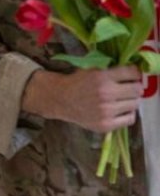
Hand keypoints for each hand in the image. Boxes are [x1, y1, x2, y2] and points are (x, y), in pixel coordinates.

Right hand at [23, 66, 143, 133]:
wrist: (59, 99)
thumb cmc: (77, 82)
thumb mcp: (92, 70)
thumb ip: (112, 71)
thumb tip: (135, 74)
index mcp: (101, 77)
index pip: (133, 73)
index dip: (134, 73)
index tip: (132, 75)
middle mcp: (105, 94)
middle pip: (137, 89)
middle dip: (133, 87)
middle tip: (127, 87)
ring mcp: (106, 111)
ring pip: (135, 104)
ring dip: (130, 100)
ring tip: (121, 99)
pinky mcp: (106, 125)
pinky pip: (130, 119)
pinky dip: (127, 113)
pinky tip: (119, 109)